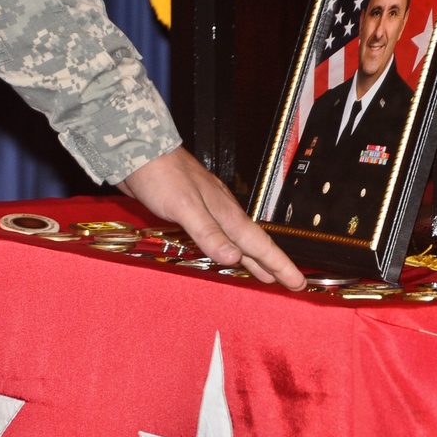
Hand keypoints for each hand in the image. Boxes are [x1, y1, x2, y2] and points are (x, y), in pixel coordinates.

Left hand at [116, 146, 305, 290]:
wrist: (137, 152)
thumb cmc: (161, 176)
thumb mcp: (185, 206)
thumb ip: (208, 232)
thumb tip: (235, 258)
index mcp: (225, 212)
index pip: (259, 244)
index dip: (278, 265)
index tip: (299, 283)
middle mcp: (221, 211)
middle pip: (253, 243)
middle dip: (273, 265)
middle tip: (292, 283)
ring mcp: (207, 209)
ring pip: (237, 240)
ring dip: (252, 259)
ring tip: (265, 275)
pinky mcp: (190, 210)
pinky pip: (217, 236)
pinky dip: (228, 249)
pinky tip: (226, 252)